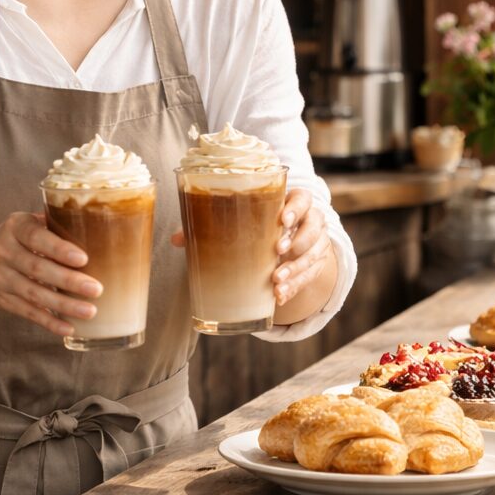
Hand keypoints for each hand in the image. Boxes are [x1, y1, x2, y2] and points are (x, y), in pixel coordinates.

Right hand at [0, 211, 101, 336]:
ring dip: (63, 305)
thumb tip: (96, 225)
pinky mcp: (3, 300)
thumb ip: (54, 224)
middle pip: (37, 268)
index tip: (83, 258)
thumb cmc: (17, 239)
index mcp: (15, 227)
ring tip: (89, 311)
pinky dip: (49, 322)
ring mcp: (1, 278)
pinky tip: (68, 327)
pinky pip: (27, 312)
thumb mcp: (28, 224)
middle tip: (96, 289)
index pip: (36, 237)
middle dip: (68, 280)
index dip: (59, 249)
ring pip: (33, 294)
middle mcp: (3, 251)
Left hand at [168, 189, 332, 306]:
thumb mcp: (245, 218)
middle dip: (297, 242)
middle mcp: (311, 220)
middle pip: (312, 229)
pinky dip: (295, 288)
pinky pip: (309, 277)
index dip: (296, 208)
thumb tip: (177, 239)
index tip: (282, 219)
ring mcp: (317, 244)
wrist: (289, 237)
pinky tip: (280, 296)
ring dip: (296, 270)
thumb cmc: (261, 222)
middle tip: (278, 252)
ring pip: (313, 256)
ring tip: (276, 281)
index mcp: (294, 201)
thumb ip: (213, 224)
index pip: (302, 199)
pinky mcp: (315, 265)